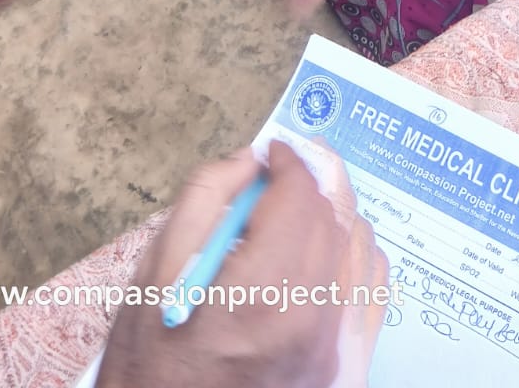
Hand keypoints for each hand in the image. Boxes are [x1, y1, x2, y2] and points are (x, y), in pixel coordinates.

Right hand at [97, 144, 385, 387]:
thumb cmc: (150, 358)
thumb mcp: (155, 272)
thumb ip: (204, 199)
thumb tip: (250, 159)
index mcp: (261, 292)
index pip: (300, 198)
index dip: (288, 162)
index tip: (272, 151)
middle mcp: (308, 320)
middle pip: (331, 219)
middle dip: (308, 185)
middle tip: (281, 173)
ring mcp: (328, 348)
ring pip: (355, 249)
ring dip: (330, 215)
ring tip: (296, 209)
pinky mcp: (336, 366)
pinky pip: (368, 290)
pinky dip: (352, 255)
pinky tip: (324, 248)